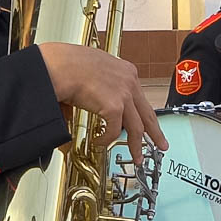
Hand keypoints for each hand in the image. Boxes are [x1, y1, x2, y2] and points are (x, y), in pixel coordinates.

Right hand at [37, 43, 168, 163]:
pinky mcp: (113, 106)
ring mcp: (124, 94)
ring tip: (137, 157)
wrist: (58, 64)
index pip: (141, 98)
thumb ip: (100, 86)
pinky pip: (114, 132)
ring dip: (137, 145)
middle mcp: (129, 81)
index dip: (144, 114)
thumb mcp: (93, 70)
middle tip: (161, 143)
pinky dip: (106, 140)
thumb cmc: (67, 64)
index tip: (147, 123)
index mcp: (126, 71)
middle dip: (155, 132)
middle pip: (148, 113)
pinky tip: (100, 142)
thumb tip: (93, 101)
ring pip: (137, 128)